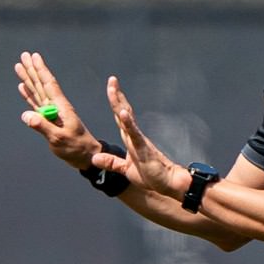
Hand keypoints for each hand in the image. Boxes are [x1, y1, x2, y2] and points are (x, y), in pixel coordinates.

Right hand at [15, 52, 100, 169]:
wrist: (85, 155)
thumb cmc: (75, 147)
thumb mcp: (59, 138)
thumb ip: (43, 126)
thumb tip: (25, 115)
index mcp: (60, 107)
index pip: (49, 84)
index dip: (41, 70)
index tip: (34, 56)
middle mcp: (56, 106)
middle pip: (41, 83)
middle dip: (32, 69)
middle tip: (24, 55)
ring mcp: (52, 112)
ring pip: (37, 91)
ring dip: (28, 79)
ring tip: (19, 67)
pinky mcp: (49, 119)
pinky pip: (36, 104)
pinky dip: (29, 95)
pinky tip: (22, 88)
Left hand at [103, 76, 187, 198]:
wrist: (169, 183)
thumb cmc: (151, 176)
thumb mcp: (125, 170)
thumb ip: (111, 163)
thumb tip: (94, 158)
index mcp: (130, 139)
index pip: (121, 117)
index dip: (116, 102)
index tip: (111, 88)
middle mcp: (135, 136)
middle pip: (124, 112)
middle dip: (117, 96)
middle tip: (112, 80)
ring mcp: (139, 141)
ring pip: (127, 118)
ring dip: (119, 103)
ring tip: (113, 89)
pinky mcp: (144, 149)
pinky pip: (135, 134)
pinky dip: (128, 123)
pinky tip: (122, 114)